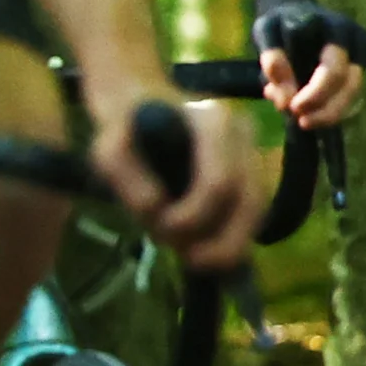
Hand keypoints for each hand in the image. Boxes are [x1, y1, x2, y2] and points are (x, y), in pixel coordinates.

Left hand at [85, 88, 261, 273]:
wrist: (140, 106)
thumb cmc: (123, 127)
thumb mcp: (108, 149)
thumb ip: (126, 178)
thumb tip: (157, 211)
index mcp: (213, 121)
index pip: (219, 183)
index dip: (194, 217)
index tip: (163, 228)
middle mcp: (244, 137)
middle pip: (250, 203)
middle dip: (220, 241)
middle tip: (188, 259)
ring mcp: (253, 155)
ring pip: (257, 214)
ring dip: (228, 244)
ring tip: (194, 259)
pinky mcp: (252, 176)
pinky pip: (252, 216)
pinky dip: (231, 238)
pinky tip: (206, 251)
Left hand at [249, 0, 365, 130]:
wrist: (293, 9)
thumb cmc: (279, 21)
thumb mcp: (267, 33)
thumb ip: (273, 61)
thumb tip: (284, 100)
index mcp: (337, 29)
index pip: (334, 70)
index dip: (317, 94)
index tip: (294, 108)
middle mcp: (356, 43)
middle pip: (350, 86)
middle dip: (326, 110)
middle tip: (301, 122)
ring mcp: (360, 56)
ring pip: (353, 95)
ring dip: (329, 114)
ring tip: (302, 122)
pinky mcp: (356, 69)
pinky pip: (348, 95)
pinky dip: (328, 107)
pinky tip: (306, 111)